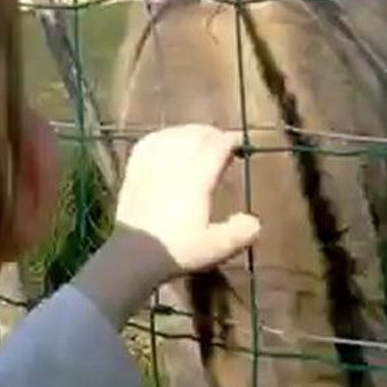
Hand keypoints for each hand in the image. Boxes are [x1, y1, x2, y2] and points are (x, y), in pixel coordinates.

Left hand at [71, 123, 260, 330]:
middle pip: (194, 135)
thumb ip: (239, 233)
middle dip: (211, 134)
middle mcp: (174, 164)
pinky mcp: (133, 171)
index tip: (238, 143)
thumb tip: (254, 222)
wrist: (133, 253)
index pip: (216, 146)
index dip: (230, 141)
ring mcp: (151, 165)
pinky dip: (161, 137)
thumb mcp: (216, 247)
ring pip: (171, 135)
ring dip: (187, 132)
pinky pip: (147, 143)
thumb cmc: (177, 250)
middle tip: (221, 142)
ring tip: (196, 139)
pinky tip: (164, 141)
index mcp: (197, 178)